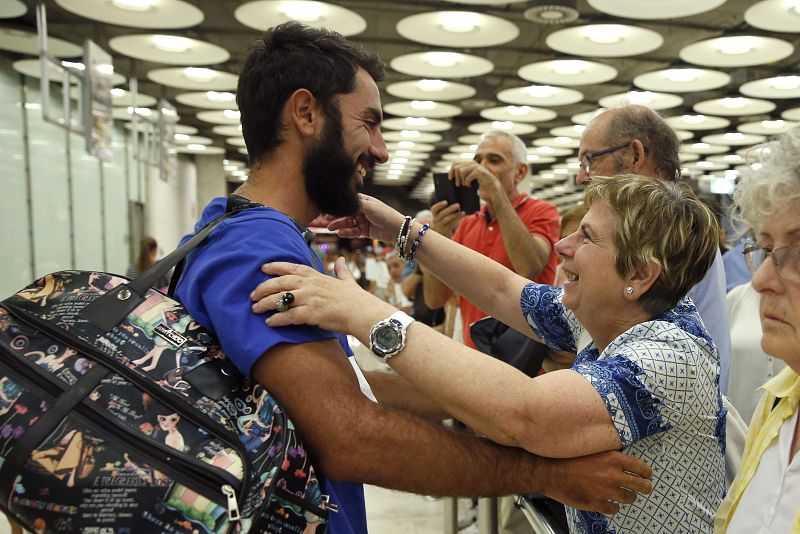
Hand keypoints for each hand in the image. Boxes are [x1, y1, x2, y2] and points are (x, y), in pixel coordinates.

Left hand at [252, 257, 395, 334]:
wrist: (362, 312)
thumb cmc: (356, 298)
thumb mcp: (347, 280)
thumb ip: (341, 270)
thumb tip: (341, 259)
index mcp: (316, 275)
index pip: (291, 267)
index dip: (275, 267)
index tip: (263, 268)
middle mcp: (310, 284)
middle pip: (280, 283)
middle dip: (264, 288)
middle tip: (253, 294)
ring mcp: (309, 298)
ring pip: (280, 299)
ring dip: (265, 304)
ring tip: (255, 309)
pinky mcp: (310, 313)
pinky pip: (288, 316)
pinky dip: (277, 319)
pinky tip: (269, 322)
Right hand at [326, 193, 405, 242]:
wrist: (397, 230)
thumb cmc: (385, 215)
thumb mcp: (370, 207)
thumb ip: (356, 203)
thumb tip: (343, 198)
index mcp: (364, 201)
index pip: (348, 202)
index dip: (338, 205)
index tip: (328, 208)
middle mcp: (362, 210)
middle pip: (345, 213)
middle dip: (336, 217)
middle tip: (325, 220)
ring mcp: (363, 221)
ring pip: (347, 223)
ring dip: (339, 225)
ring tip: (331, 228)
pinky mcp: (364, 231)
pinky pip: (353, 232)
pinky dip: (347, 233)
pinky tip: (341, 233)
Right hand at [430, 200, 462, 236]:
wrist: (442, 232)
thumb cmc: (444, 218)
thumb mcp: (442, 214)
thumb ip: (447, 209)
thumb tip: (456, 204)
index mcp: (435, 213)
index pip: (434, 209)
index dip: (439, 205)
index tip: (446, 202)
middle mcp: (436, 219)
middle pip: (442, 214)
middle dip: (450, 209)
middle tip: (458, 205)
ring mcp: (440, 225)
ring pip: (446, 219)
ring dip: (454, 214)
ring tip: (461, 211)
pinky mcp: (445, 229)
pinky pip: (451, 223)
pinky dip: (457, 218)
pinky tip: (463, 213)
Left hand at [450, 161, 502, 202]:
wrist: (491, 186)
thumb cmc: (479, 182)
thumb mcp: (469, 177)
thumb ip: (462, 174)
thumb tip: (450, 176)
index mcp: (468, 162)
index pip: (455, 163)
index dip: (451, 170)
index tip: (450, 178)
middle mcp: (472, 162)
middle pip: (457, 168)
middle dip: (456, 177)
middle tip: (458, 185)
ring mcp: (476, 166)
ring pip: (461, 171)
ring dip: (462, 180)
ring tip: (465, 185)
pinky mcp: (479, 171)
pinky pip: (467, 177)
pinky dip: (467, 183)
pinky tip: (469, 186)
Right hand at [540, 450, 652, 514]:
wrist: (550, 472)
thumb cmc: (568, 458)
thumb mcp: (592, 448)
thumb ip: (609, 454)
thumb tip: (622, 458)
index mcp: (613, 459)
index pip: (641, 468)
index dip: (646, 472)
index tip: (647, 474)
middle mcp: (613, 476)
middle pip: (641, 485)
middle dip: (644, 487)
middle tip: (645, 487)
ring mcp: (606, 492)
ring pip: (629, 498)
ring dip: (628, 497)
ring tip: (626, 495)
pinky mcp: (597, 504)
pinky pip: (614, 509)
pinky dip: (613, 506)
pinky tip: (609, 502)